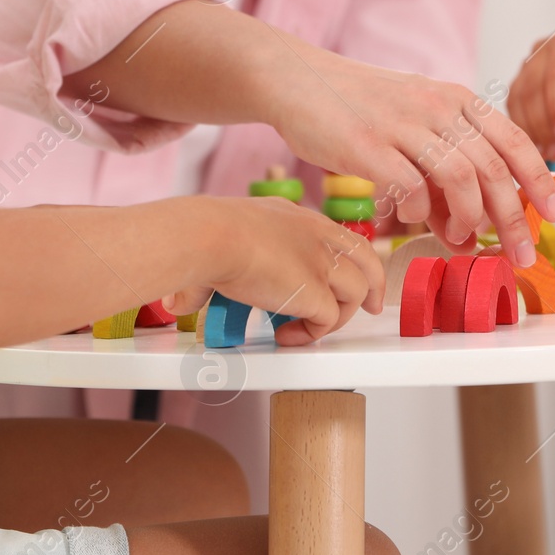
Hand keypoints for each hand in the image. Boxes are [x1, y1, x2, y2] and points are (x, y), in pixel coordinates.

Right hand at [163, 196, 384, 344]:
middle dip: (375, 286)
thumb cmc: (205, 234)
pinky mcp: (315, 291)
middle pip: (367, 260)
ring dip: (334, 319)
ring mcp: (321, 262)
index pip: (340, 236)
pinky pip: (328, 320)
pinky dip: (311, 334)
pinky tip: (286, 336)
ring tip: (302, 331)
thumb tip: (178, 302)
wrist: (212, 235)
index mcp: (298, 218)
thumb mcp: (220, 239)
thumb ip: (213, 269)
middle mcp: (318, 235)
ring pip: (354, 295)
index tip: (350, 275)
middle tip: (373, 308)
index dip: (350, 259)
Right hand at [265, 44, 554, 264]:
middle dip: (514, 218)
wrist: (298, 79)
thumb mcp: (415, 125)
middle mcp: (437, 106)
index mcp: (456, 99)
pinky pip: (411, 186)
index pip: (514, 140)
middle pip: (494, 168)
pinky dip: (422, 212)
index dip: (540, 180)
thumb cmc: (359, 108)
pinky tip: (417, 219)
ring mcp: (402, 124)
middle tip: (521, 254)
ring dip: (471, 219)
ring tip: (463, 239)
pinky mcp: (366, 144)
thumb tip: (470, 232)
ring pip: (460, 178)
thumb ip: (445, 173)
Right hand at [506, 29, 554, 160]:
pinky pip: (515, 109)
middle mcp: (542, 51)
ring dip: (531, 131)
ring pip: (518, 101)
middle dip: (543, 126)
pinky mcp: (520, 83)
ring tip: (549, 154)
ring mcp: (527, 66)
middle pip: (533, 90)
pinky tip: (538, 148)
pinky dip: (525, 130)